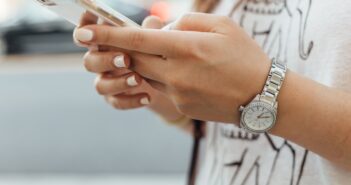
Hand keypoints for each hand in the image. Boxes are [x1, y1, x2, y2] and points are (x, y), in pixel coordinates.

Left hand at [74, 13, 271, 123]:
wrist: (263, 97)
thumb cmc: (245, 56)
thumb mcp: (222, 26)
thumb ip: (185, 22)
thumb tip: (159, 28)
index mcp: (186, 48)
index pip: (136, 40)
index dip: (107, 35)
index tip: (83, 33)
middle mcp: (176, 73)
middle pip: (134, 58)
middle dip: (122, 49)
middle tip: (120, 41)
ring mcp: (177, 93)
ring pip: (147, 73)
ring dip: (149, 62)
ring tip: (174, 55)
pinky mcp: (181, 106)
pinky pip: (162, 88)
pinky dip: (165, 76)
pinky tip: (189, 74)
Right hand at [74, 13, 183, 120]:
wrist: (165, 81)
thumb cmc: (154, 52)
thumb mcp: (155, 39)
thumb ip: (151, 30)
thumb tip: (152, 22)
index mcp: (105, 42)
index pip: (86, 34)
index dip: (83, 31)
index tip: (91, 32)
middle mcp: (101, 61)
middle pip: (90, 62)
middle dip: (106, 60)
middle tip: (125, 60)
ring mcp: (107, 81)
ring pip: (100, 86)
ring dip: (118, 83)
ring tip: (139, 79)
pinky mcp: (115, 98)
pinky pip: (116, 102)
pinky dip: (131, 101)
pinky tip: (147, 97)